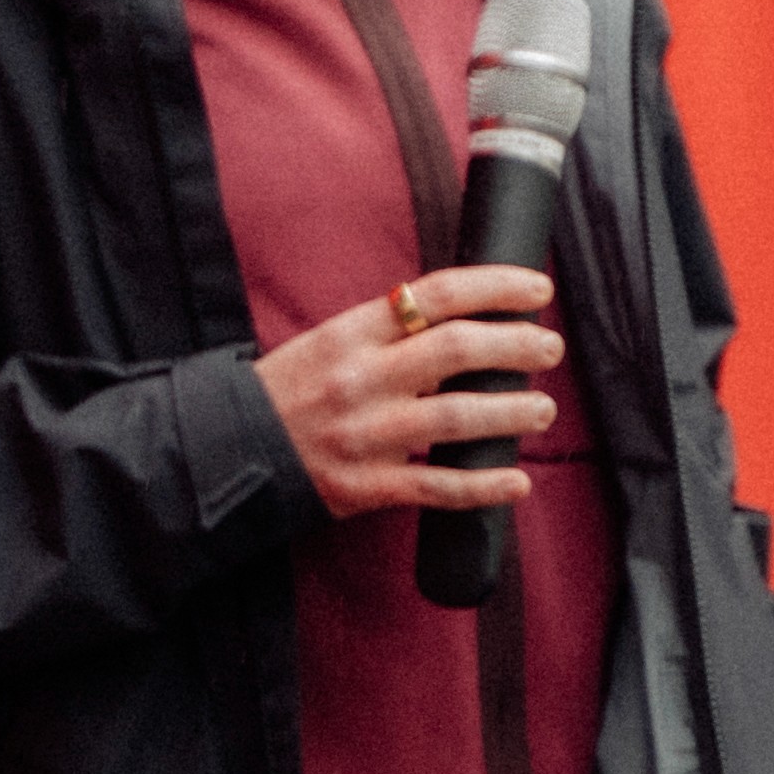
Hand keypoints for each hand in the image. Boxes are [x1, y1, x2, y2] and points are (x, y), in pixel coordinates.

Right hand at [256, 265, 561, 520]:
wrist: (225, 452)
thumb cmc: (286, 394)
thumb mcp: (328, 344)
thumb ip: (388, 334)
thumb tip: (469, 323)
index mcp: (350, 334)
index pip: (437, 295)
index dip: (497, 287)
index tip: (537, 289)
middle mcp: (360, 379)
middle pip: (458, 350)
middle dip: (518, 346)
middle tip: (549, 349)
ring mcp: (364, 435)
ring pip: (458, 417)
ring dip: (513, 412)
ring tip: (542, 411)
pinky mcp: (363, 486)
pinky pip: (438, 487)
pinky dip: (484, 485)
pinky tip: (517, 481)